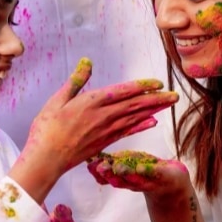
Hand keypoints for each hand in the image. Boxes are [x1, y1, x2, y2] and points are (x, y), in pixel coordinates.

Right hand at [11, 59, 179, 200]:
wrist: (46, 159)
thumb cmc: (47, 128)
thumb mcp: (57, 99)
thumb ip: (76, 81)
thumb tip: (87, 62)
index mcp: (92, 102)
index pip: (123, 91)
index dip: (142, 86)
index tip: (158, 82)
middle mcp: (103, 117)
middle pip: (135, 105)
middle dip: (156, 99)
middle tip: (175, 94)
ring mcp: (106, 131)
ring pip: (135, 118)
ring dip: (154, 110)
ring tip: (169, 104)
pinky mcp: (105, 142)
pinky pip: (128, 132)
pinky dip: (141, 126)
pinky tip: (153, 122)